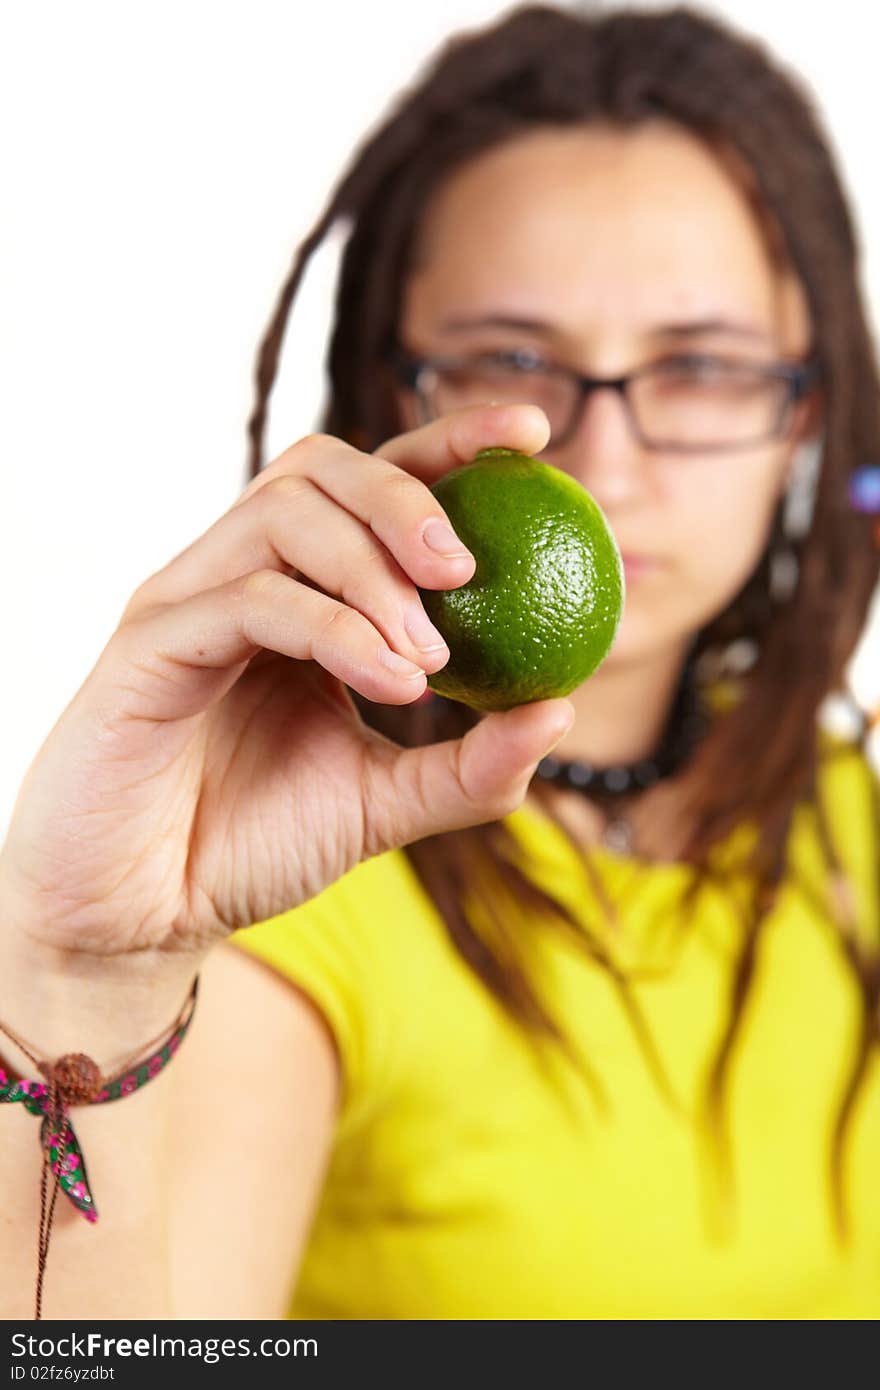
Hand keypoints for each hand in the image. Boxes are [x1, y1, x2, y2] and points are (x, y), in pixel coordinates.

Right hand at [0, 406, 572, 963]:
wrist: (144, 915)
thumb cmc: (251, 846)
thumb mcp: (383, 803)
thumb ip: (469, 765)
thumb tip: (562, 710)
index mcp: (297, 593)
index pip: (372, 487)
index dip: (451, 445)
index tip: (535, 435)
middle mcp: (238, 576)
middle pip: (321, 468)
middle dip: (406, 497)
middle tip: (465, 570)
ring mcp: (188, 600)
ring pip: (284, 516)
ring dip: (374, 571)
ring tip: (430, 657)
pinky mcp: (149, 641)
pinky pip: (250, 597)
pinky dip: (334, 627)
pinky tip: (392, 680)